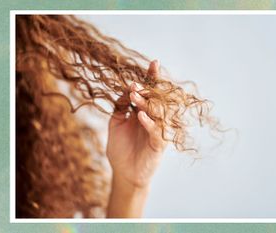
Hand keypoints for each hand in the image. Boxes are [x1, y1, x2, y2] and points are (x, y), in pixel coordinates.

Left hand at [106, 60, 165, 188]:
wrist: (123, 173)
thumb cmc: (121, 148)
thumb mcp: (116, 122)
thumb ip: (120, 105)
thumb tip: (126, 87)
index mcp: (144, 111)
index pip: (150, 92)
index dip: (152, 78)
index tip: (154, 62)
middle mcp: (154, 119)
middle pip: (157, 99)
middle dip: (148, 89)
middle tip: (135, 85)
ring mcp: (157, 131)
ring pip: (158, 113)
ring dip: (146, 103)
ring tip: (135, 96)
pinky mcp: (158, 145)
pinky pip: (156, 131)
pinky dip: (148, 122)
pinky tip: (140, 115)